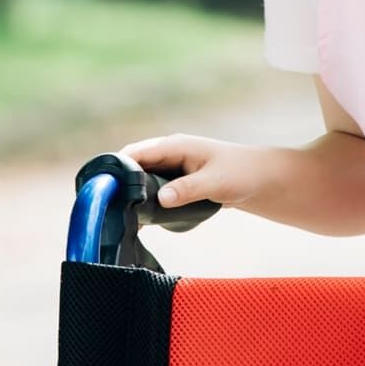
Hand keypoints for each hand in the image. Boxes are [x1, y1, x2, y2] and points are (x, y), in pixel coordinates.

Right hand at [118, 134, 274, 209]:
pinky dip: (146, 201)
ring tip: (119, 217)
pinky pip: (154, 189)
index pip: (135, 153)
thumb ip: (188, 190)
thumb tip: (160, 199)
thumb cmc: (242, 174)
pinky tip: (140, 220)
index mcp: (175, 145)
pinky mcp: (178, 182)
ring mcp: (173, 168)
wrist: (262, 179)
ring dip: (132, 194)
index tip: (102, 188)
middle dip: (120, 184)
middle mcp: (170, 153)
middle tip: (107, 208)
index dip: (116, 168)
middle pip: (134, 166)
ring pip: (142, 179)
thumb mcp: (215, 182)